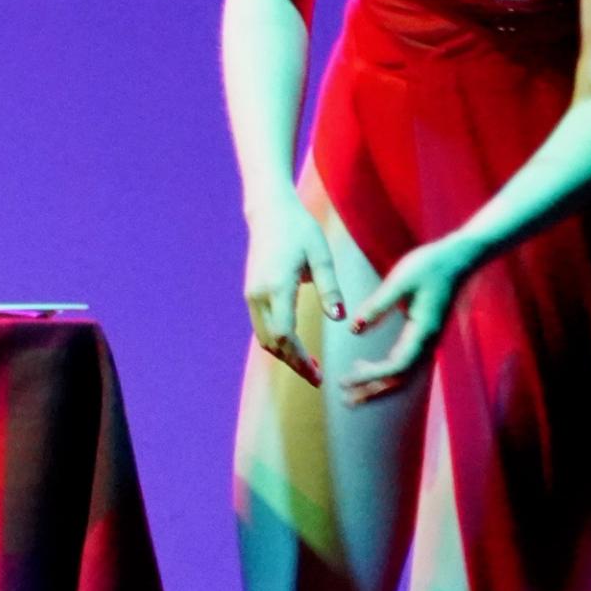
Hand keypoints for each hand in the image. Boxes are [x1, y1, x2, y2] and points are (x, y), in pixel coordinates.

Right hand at [242, 195, 340, 386]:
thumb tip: (338, 318)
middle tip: (318, 377)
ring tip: (310, 366)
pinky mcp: (251, 293)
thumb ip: (330, 288)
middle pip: (271, 342)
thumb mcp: (321, 256)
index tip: (318, 373)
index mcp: (277, 287)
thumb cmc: (300, 231)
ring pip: (263, 337)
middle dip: (293, 363)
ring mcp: (251, 295)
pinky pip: (261, 327)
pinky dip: (277, 342)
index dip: (300, 359)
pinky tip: (296, 346)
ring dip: (284, 354)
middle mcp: (258, 295)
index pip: (283, 335)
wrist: (269, 213)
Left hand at [337, 236, 474, 401]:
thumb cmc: (430, 265)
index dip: (371, 377)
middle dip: (373, 391)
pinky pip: (404, 362)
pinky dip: (384, 371)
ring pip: (403, 374)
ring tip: (349, 390)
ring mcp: (427, 340)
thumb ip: (377, 306)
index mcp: (424, 332)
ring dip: (377, 385)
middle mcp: (428, 342)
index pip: (397, 366)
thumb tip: (355, 330)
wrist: (459, 258)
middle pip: (401, 379)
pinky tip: (363, 367)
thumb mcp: (400, 281)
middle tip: (344, 398)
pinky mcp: (423, 335)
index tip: (346, 380)